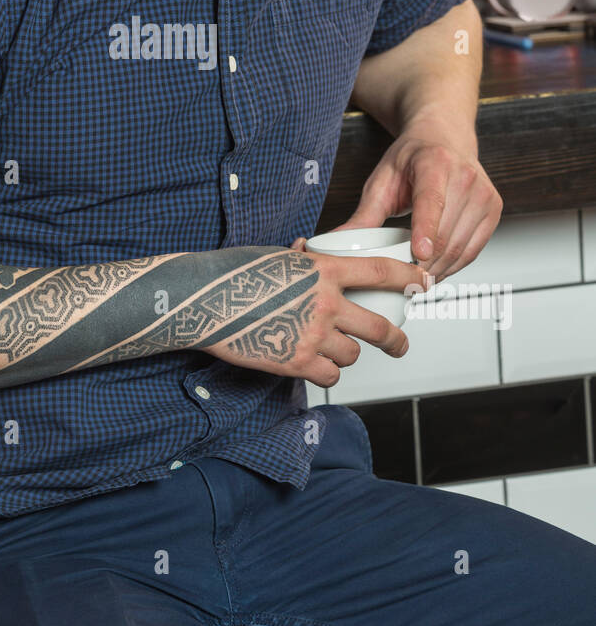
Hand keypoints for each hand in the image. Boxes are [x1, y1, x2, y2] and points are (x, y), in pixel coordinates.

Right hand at [201, 249, 428, 387]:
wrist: (203, 301)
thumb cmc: (233, 274)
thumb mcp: (277, 256)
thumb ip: (303, 260)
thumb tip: (308, 250)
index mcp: (323, 270)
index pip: (380, 273)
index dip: (408, 278)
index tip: (422, 283)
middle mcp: (325, 303)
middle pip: (379, 328)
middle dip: (396, 340)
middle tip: (400, 345)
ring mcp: (313, 335)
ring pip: (353, 355)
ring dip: (344, 354)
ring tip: (325, 347)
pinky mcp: (297, 363)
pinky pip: (330, 375)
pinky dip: (323, 372)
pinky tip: (308, 362)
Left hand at [313, 119, 502, 281]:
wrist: (444, 138)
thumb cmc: (412, 158)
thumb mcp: (382, 179)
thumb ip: (364, 214)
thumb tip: (336, 242)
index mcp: (435, 162)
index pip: (432, 200)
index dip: (426, 230)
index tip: (418, 255)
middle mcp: (466, 176)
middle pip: (446, 232)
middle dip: (423, 264)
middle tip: (400, 282)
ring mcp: (484, 193)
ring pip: (460, 247)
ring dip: (437, 269)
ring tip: (414, 281)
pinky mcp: (494, 209)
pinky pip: (474, 249)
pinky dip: (453, 266)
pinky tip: (435, 270)